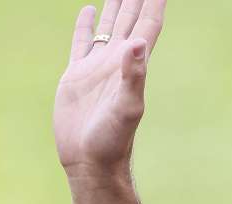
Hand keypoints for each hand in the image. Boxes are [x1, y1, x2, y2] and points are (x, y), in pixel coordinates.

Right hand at [53, 1, 166, 177]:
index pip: (148, 25)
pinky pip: (82, 41)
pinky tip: (90, 10)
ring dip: (117, 5)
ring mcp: (97, 66)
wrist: (90, 160)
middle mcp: (118, 61)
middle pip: (132, 19)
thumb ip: (134, 75)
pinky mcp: (77, 75)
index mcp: (133, 65)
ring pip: (110, 26)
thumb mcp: (127, 106)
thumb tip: (137, 43)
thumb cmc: (113, 139)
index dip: (154, 3)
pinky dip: (86, 24)